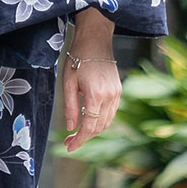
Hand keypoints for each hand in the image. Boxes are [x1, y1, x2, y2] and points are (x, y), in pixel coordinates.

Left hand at [63, 11, 120, 151]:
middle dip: (84, 138)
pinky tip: (89, 122)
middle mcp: (110, 97)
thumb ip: (69, 106)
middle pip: (99, 127)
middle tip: (69, 142)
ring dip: (93, 131)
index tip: (69, 147)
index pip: (89, 126)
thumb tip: (70, 127)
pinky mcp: (119, 91)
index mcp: (96, 95)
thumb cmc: (77, 58)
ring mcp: (117, 94)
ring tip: (77, 135)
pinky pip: (111, 113)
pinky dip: (101, 121)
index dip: (79, 140)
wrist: (95, 40)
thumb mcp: (67, 82)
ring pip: (107, 122)